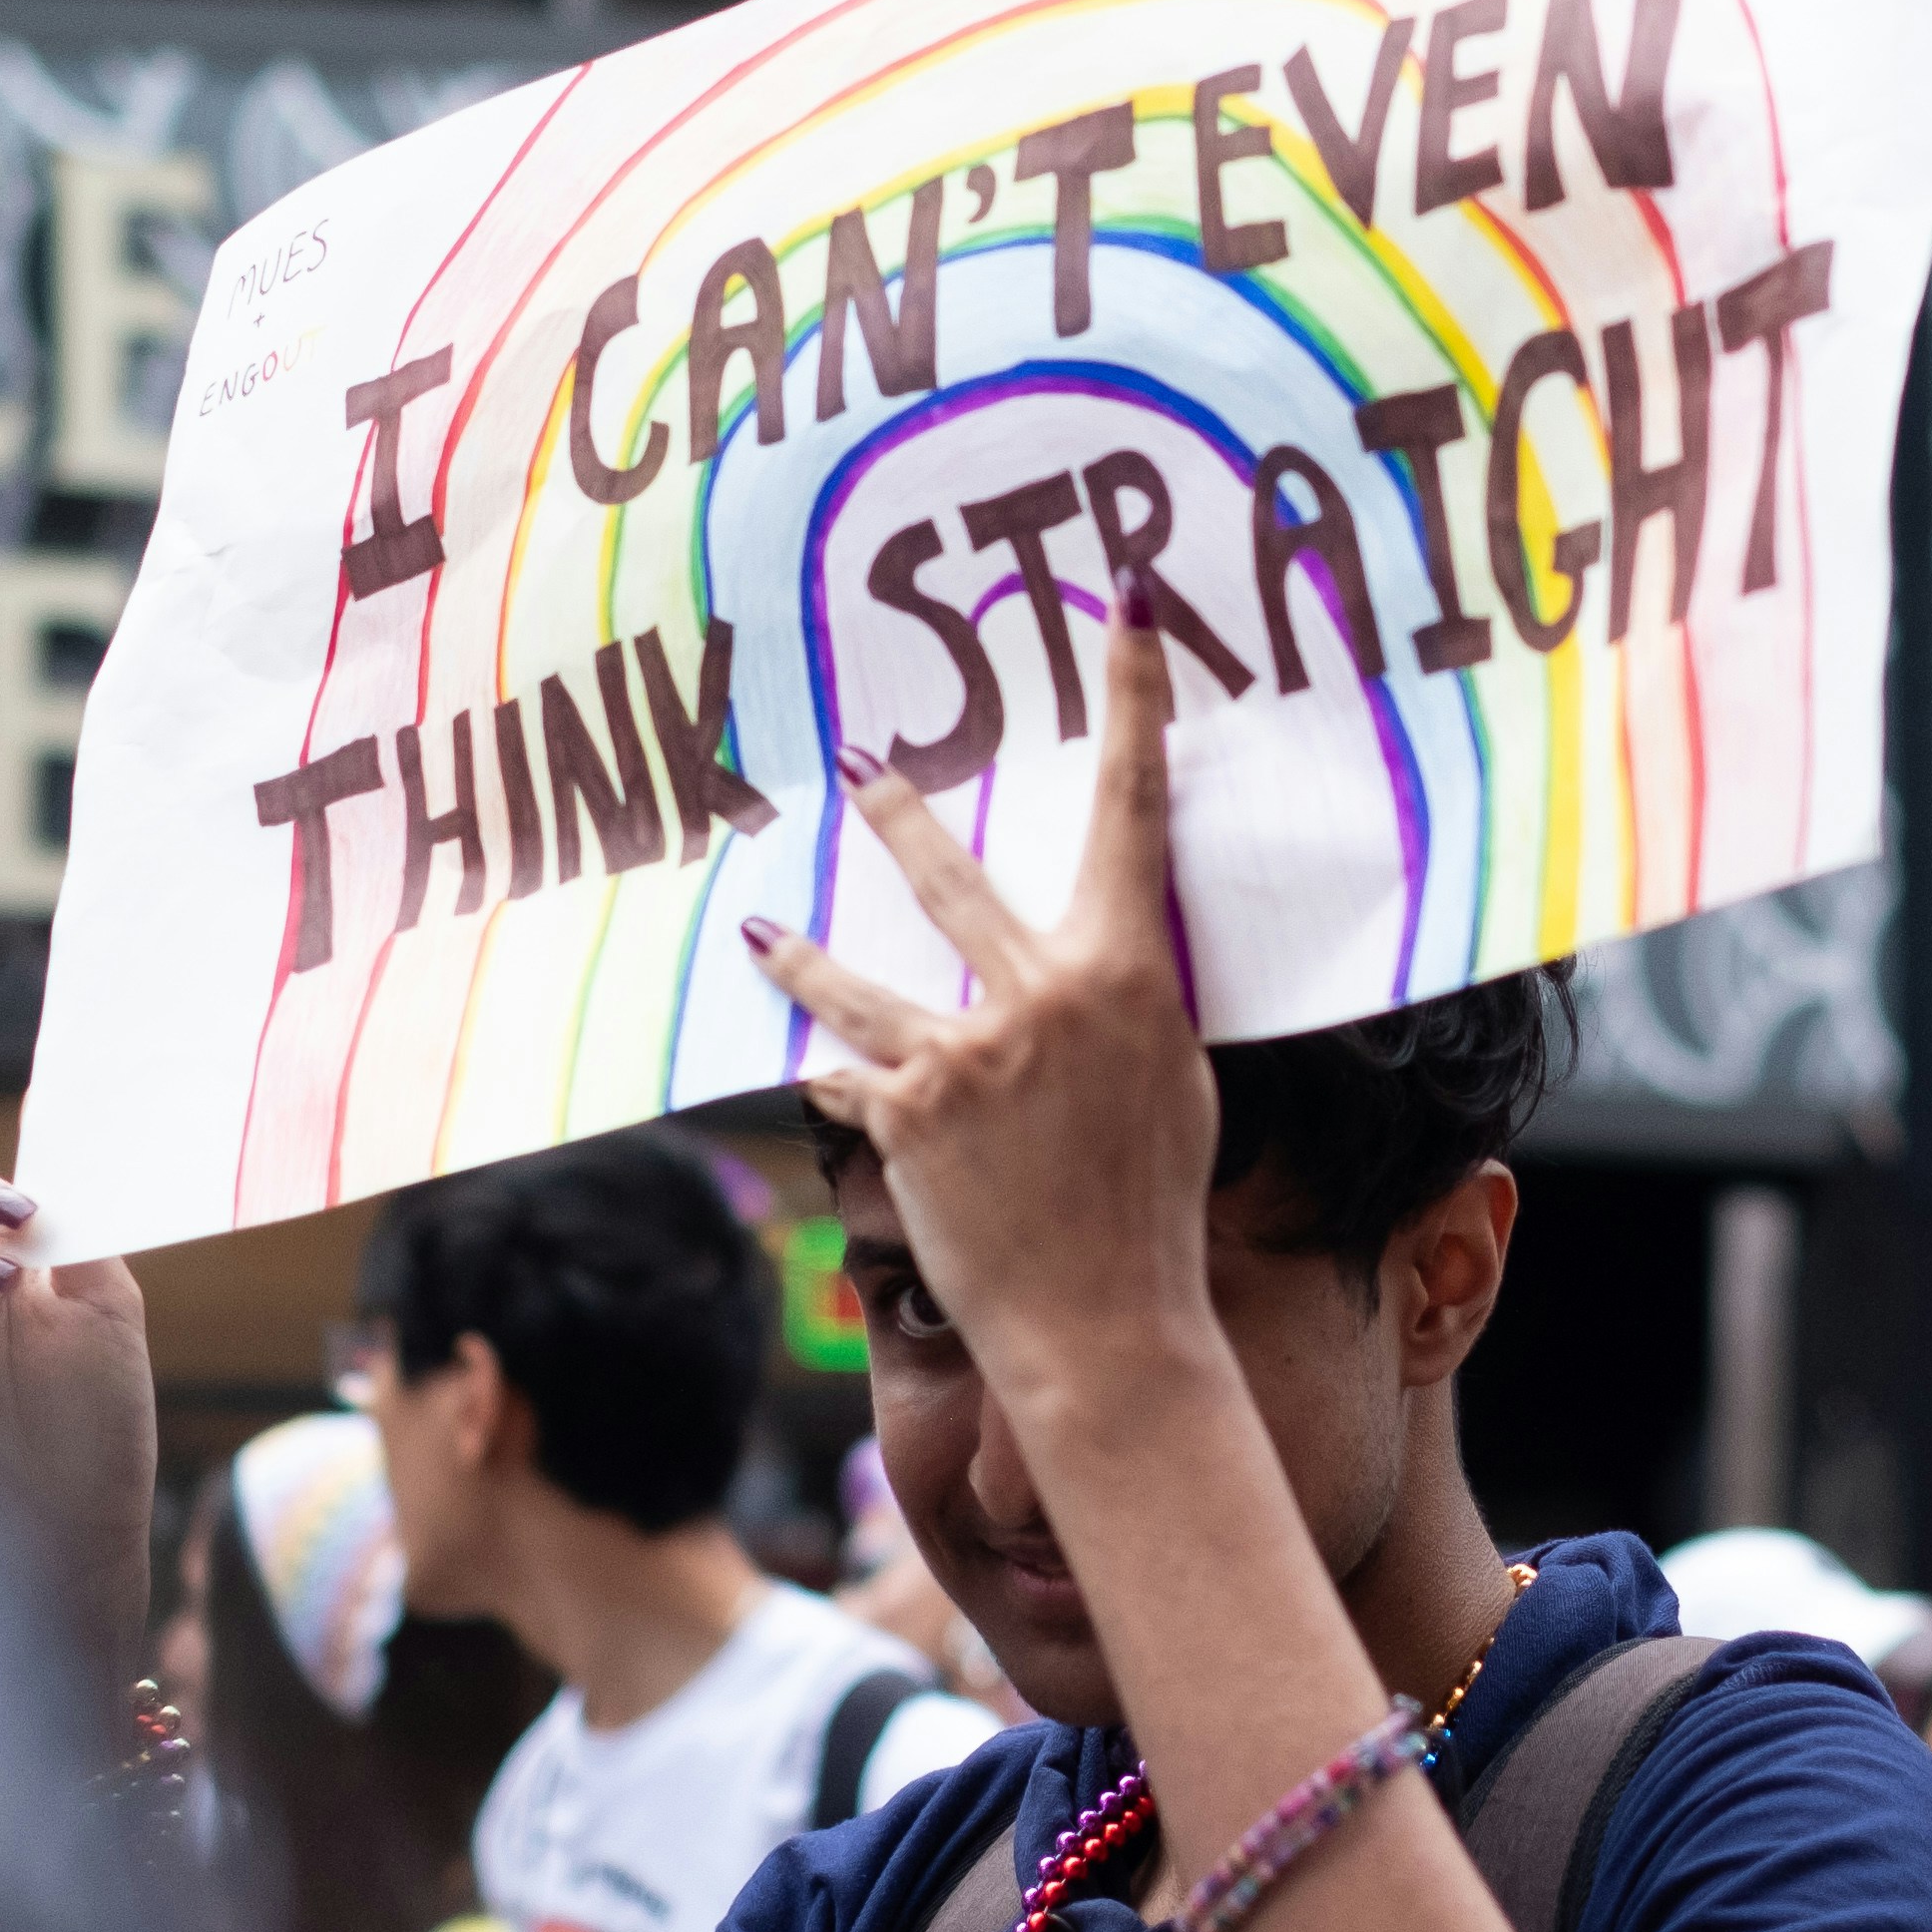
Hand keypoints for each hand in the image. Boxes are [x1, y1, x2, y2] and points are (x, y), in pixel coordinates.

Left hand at [740, 581, 1222, 1414]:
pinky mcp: (907, 1113)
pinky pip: (853, 1079)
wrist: (1106, 1324)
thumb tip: (1093, 973)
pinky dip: (841, 1082)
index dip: (1132, 701)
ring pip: (857, 977)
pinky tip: (818, 1079)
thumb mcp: (1171, 1085)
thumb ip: (1123, 1010)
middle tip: (858, 762)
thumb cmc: (1153, 1208)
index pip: (1133, 809)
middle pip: (954, 872)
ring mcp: (966, 1052)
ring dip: (805, 949)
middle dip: (900, 812)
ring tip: (760, 925)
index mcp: (1129, 975)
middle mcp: (1042, 996)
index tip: (1121, 608)